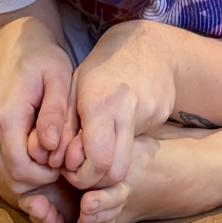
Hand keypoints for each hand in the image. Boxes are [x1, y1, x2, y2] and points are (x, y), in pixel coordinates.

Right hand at [0, 18, 74, 191]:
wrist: (12, 39)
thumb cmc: (41, 54)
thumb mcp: (58, 76)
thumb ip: (55, 112)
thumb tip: (50, 147)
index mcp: (6, 117)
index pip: (21, 169)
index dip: (47, 175)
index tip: (68, 161)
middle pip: (12, 175)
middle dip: (40, 176)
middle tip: (64, 158)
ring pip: (6, 169)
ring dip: (31, 168)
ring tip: (56, 147)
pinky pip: (3, 156)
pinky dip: (22, 158)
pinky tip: (42, 140)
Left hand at [63, 20, 176, 188]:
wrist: (148, 44)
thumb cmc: (102, 67)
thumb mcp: (74, 90)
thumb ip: (64, 127)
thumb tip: (59, 162)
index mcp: (100, 103)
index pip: (97, 162)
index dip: (81, 176)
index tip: (71, 167)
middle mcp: (128, 109)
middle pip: (116, 171)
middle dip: (97, 179)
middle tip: (85, 167)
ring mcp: (150, 112)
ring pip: (129, 160)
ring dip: (111, 162)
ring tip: (99, 144)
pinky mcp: (162, 114)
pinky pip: (140, 142)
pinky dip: (126, 142)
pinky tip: (121, 123)